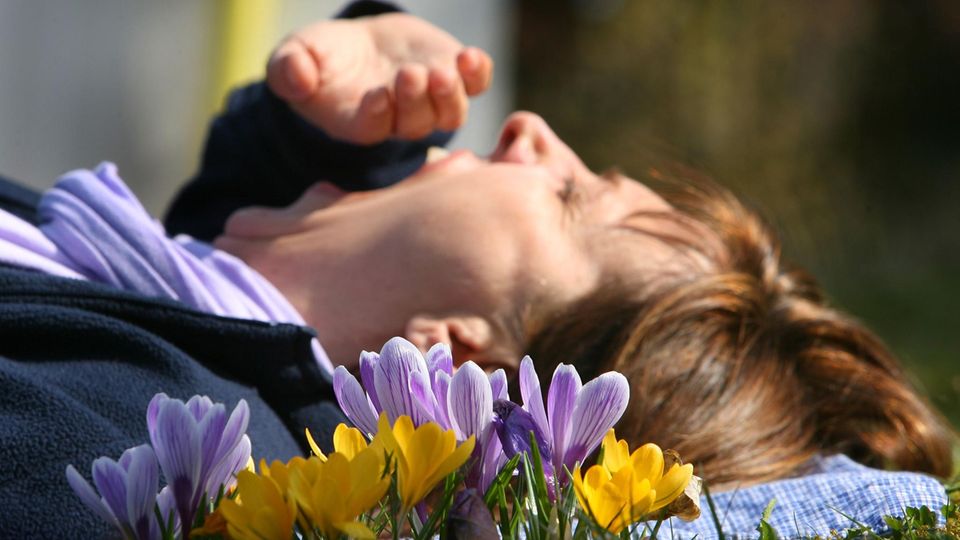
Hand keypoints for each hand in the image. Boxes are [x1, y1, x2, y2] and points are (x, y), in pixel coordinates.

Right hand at [266, 13, 493, 144]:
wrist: (360, 46)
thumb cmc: (321, 58)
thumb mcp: (294, 57)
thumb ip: (288, 70)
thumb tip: (296, 78)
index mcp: (359, 123)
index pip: (372, 129)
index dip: (377, 115)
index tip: (376, 95)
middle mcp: (399, 121)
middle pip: (414, 123)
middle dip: (414, 100)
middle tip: (408, 75)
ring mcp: (431, 102)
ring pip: (448, 112)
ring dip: (448, 94)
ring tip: (443, 72)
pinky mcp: (454, 78)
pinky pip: (474, 85)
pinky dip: (477, 74)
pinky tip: (470, 57)